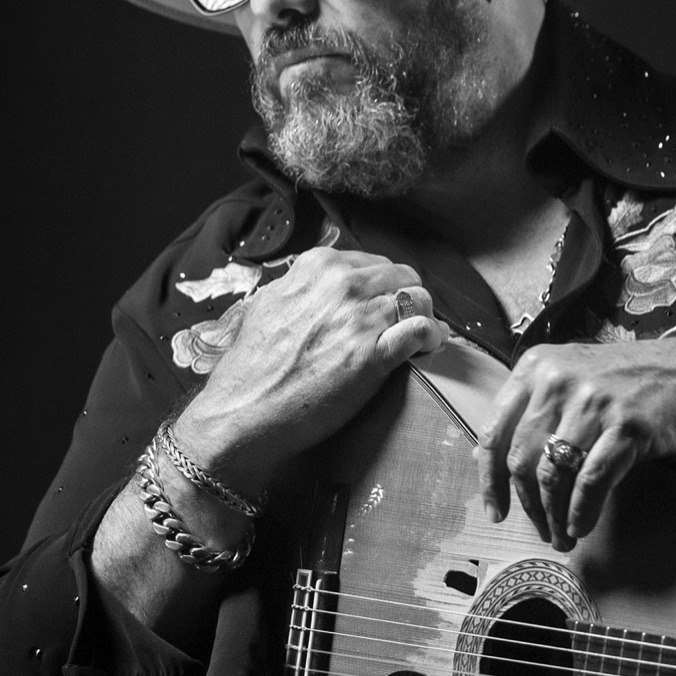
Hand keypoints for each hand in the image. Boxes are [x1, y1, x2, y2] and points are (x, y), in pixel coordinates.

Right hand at [186, 248, 448, 487]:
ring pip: (421, 300)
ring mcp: (360, 317)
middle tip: (406, 324)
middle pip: (405, 278)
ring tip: (420, 340)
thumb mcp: (269, 305)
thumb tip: (323, 284)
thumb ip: (302, 287)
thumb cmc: (252, 366)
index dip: (386, 287)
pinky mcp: (373, 354)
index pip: (377, 263)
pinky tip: (427, 349)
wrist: (243, 412)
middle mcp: (342, 284)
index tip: (386, 306)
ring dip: (425, 319)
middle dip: (410, 300)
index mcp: (318, 267)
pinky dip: (432, 338)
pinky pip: (423, 330)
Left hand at [476, 337, 675, 550]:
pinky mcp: (628, 425)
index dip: (490, 481)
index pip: (494, 433)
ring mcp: (593, 401)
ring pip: (553, 475)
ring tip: (564, 535)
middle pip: (521, 460)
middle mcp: (558, 380)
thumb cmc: (637, 379)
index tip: (496, 511)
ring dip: (555, 516)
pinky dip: (582, 511)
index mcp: (537, 367)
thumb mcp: (576, 377)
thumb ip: (538, 409)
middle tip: (542, 530)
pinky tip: (583, 525)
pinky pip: (591, 481)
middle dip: (529, 506)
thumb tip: (496, 462)